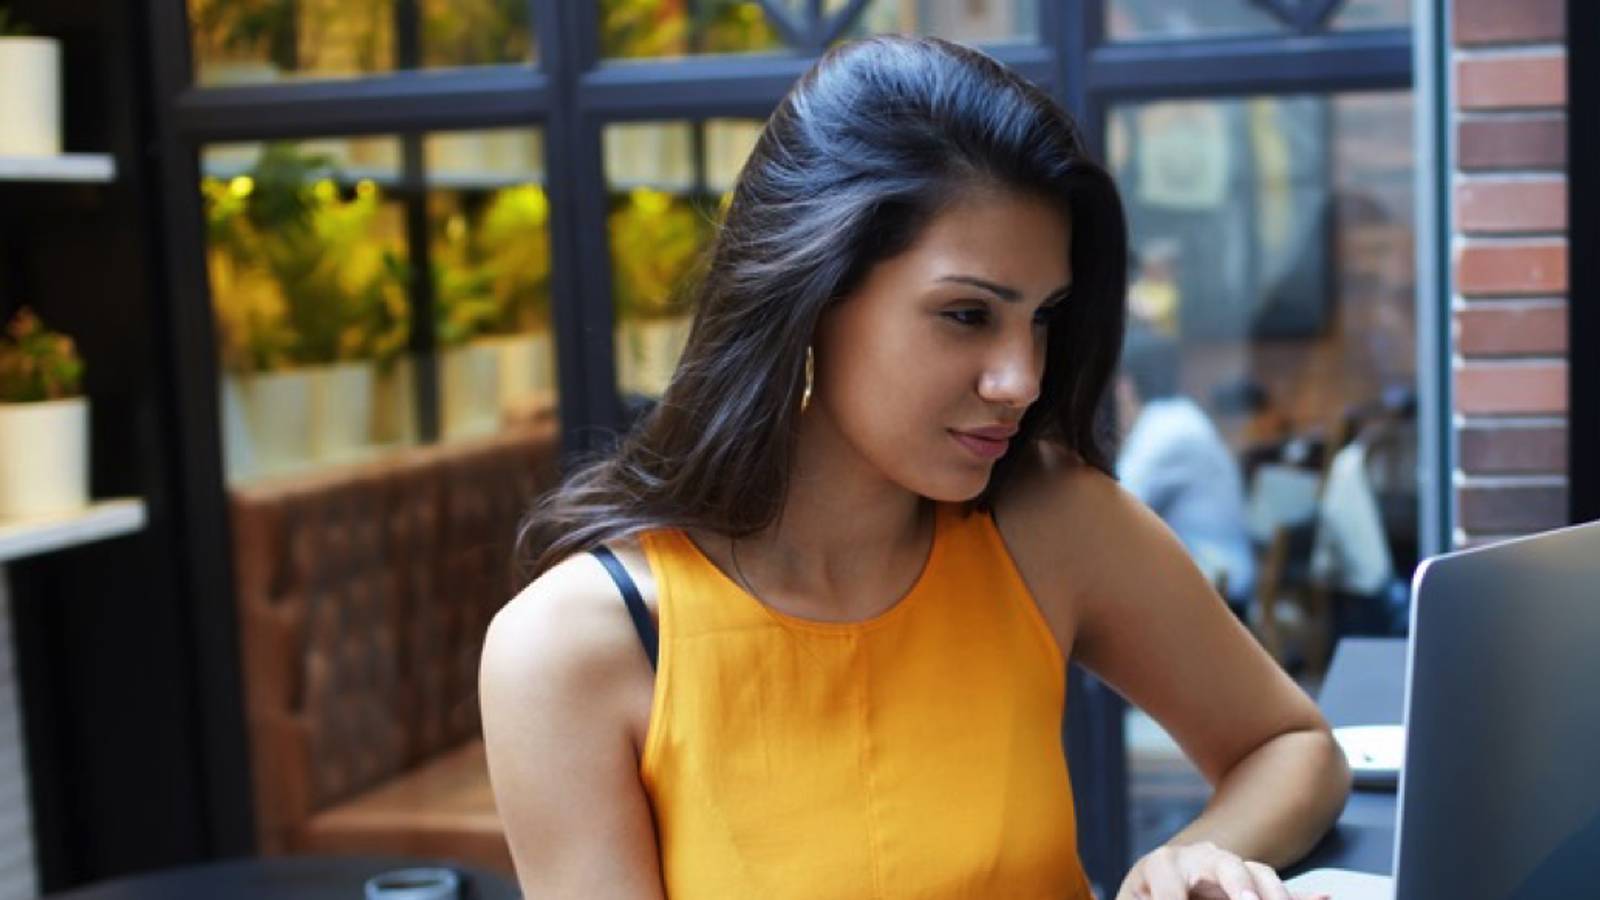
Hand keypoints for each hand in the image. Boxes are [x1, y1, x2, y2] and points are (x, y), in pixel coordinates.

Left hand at [1114, 841, 1328, 899]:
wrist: (1154, 889)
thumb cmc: (1144, 896)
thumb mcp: (1137, 897)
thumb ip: (1152, 897)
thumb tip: (1160, 898)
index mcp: (1162, 863)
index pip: (1170, 882)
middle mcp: (1198, 859)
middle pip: (1224, 863)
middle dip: (1238, 884)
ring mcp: (1228, 870)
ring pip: (1259, 875)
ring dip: (1274, 894)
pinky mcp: (1250, 887)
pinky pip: (1280, 891)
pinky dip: (1302, 897)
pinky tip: (1323, 898)